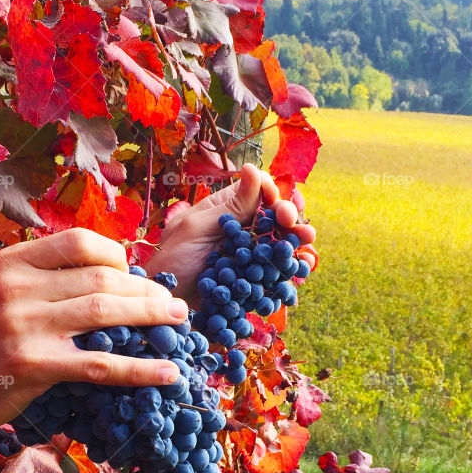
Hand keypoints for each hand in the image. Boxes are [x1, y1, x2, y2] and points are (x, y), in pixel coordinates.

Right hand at [0, 228, 188, 435]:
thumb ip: (43, 275)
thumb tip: (107, 270)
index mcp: (12, 262)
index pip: (79, 242)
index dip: (117, 255)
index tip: (133, 274)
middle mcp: (17, 288)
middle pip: (100, 277)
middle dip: (144, 290)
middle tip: (173, 304)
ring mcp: (24, 327)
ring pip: (104, 313)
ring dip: (150, 318)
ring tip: (177, 323)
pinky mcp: (33, 366)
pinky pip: (99, 365)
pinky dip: (139, 369)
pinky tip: (166, 372)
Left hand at [146, 164, 316, 302]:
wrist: (163, 303)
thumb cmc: (170, 262)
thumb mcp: (195, 229)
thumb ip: (230, 205)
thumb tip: (253, 168)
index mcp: (225, 209)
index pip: (258, 191)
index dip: (272, 194)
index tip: (276, 205)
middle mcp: (241, 229)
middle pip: (274, 216)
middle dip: (290, 218)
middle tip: (296, 226)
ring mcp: (248, 254)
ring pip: (280, 241)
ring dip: (298, 240)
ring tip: (308, 244)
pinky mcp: (253, 279)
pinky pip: (277, 270)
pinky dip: (294, 266)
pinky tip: (306, 264)